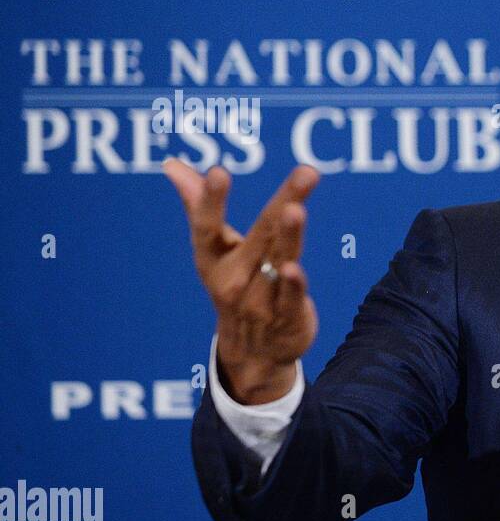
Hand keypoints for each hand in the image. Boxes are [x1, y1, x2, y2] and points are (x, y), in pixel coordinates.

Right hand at [163, 157, 320, 403]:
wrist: (252, 356)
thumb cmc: (235, 287)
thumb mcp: (215, 251)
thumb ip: (199, 206)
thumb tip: (172, 164)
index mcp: (213, 260)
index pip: (208, 228)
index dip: (211, 202)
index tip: (217, 172)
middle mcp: (234, 279)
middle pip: (261, 234)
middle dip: (283, 202)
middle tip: (306, 171)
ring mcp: (260, 300)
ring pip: (278, 261)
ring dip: (289, 236)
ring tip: (295, 209)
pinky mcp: (288, 318)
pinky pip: (290, 298)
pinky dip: (293, 284)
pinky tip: (295, 267)